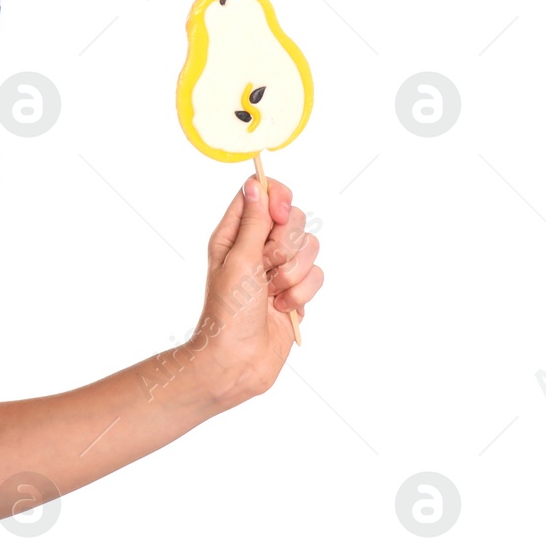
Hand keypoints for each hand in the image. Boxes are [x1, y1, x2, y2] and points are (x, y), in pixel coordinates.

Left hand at [193, 175, 323, 404]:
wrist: (238, 361)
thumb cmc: (228, 311)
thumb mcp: (238, 260)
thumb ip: (253, 222)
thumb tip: (255, 183)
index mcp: (234, 233)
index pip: (262, 193)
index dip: (279, 197)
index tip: (281, 215)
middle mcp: (257, 247)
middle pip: (293, 219)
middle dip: (286, 246)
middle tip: (267, 268)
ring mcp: (278, 269)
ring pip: (310, 248)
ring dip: (293, 274)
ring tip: (273, 294)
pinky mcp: (295, 291)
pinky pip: (317, 275)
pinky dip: (302, 293)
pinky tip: (283, 309)